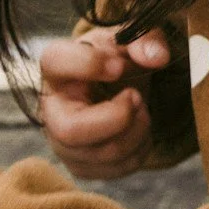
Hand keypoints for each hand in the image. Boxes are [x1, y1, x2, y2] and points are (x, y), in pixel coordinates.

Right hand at [36, 25, 172, 179]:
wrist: (115, 88)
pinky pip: (114, 170)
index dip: (90, 64)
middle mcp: (51, 109)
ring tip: (142, 110)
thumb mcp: (128, 40)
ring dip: (136, 132)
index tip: (119, 66)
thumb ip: (145, 39)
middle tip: (137, 97)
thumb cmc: (115, 60)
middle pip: (71, 130)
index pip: (56, 61)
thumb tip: (157, 57)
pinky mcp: (81, 165)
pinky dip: (140, 151)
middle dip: (118, 117)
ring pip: (99, 154)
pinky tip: (139, 130)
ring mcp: (62, 142)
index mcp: (57, 66)